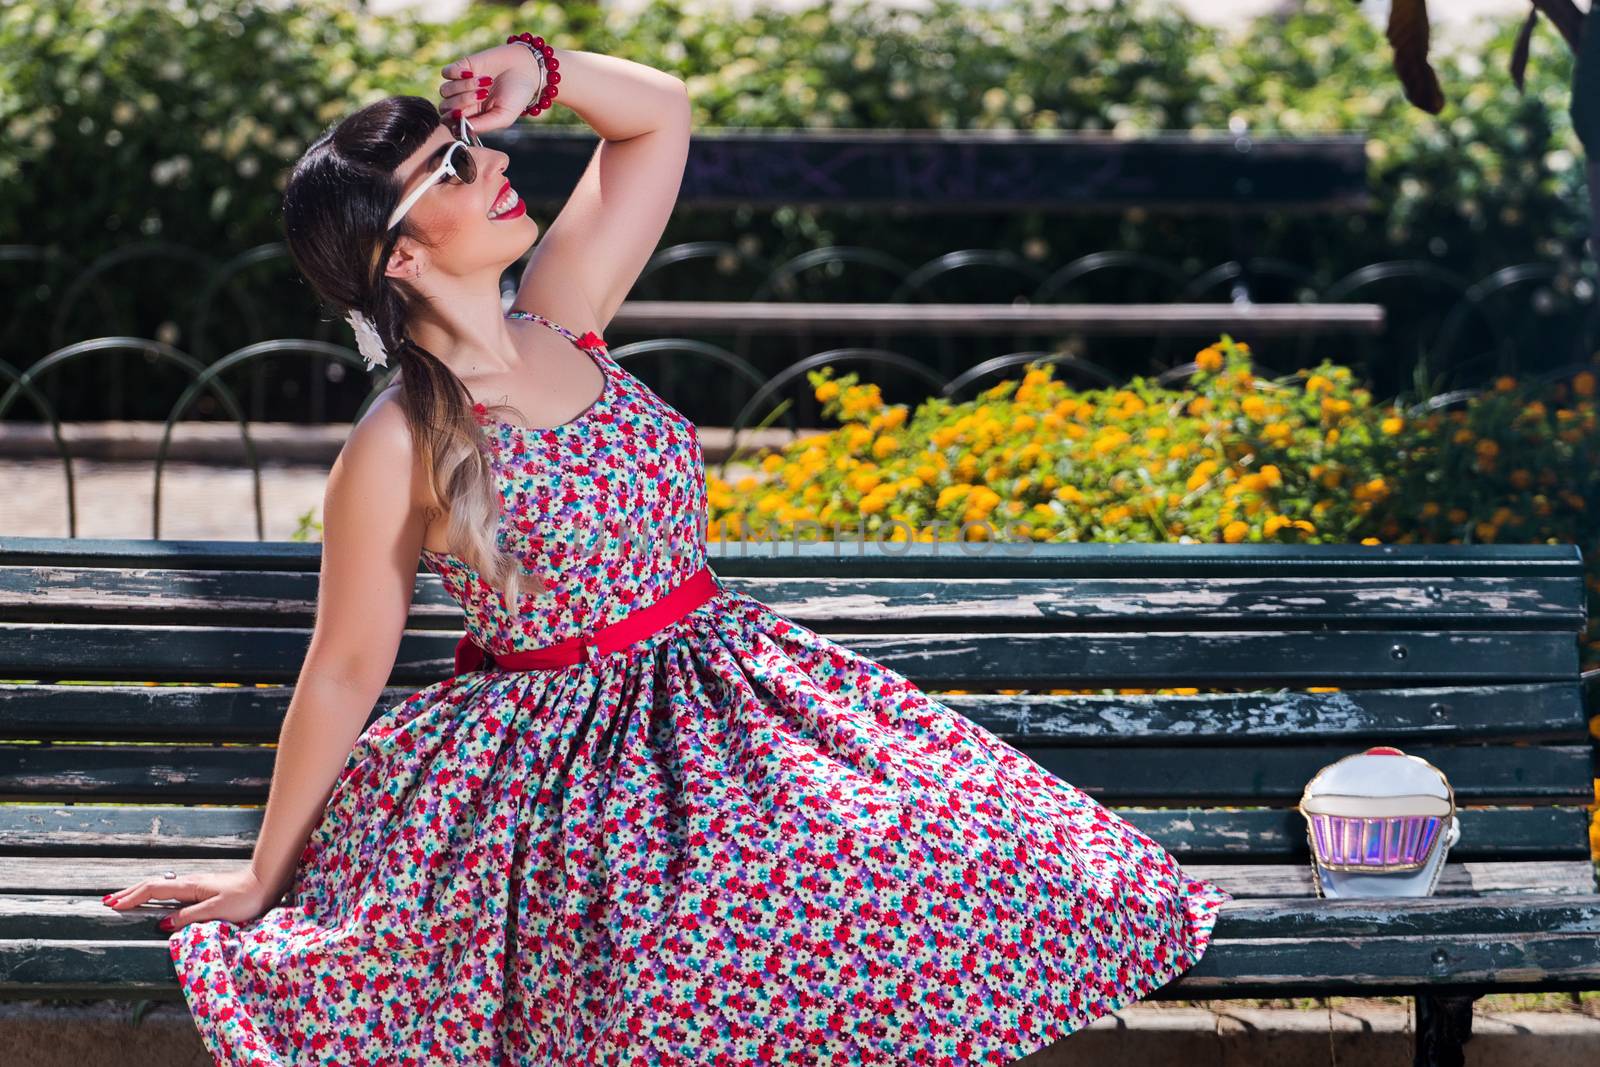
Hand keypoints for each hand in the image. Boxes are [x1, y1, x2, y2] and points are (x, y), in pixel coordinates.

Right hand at [101, 864, 280, 933]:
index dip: (131, 897)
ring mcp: (197, 885)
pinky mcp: (205, 890)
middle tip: (109, 902)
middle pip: (153, 885)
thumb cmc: (245, 898)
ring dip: (142, 893)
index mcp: (189, 886)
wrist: (267, 881)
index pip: (152, 889)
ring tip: (126, 900)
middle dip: (130, 893)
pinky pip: (173, 891)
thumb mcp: (215, 911)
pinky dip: (158, 895)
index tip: (112, 906)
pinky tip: (158, 901)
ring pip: (162, 887)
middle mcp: (190, 883)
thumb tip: (162, 924)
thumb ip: (189, 917)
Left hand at [438, 43, 544, 133]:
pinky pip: (446, 72)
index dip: (453, 121)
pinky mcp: (461, 67)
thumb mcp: (504, 116)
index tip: (463, 116)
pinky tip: (471, 72)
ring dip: (463, 87)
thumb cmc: (517, 96)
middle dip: (461, 102)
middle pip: (446, 108)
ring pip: (445, 91)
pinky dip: (456, 73)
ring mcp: (461, 84)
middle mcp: (464, 102)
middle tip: (482, 95)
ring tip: (485, 82)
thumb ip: (483, 125)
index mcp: (473, 117)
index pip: (452, 124)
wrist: (525, 68)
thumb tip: (461, 130)